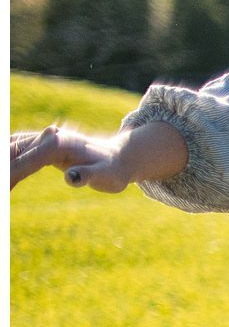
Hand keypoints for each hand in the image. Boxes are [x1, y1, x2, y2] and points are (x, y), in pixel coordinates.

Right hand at [11, 123, 132, 192]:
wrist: (120, 157)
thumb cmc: (114, 170)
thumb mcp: (108, 177)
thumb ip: (89, 176)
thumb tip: (72, 177)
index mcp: (58, 144)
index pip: (25, 161)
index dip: (9, 174)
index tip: (4, 189)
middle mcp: (46, 137)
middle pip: (11, 151)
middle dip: (5, 169)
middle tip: (3, 190)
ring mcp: (41, 138)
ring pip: (10, 146)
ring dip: (4, 161)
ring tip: (4, 185)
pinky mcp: (39, 143)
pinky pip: (13, 147)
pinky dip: (5, 157)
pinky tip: (8, 173)